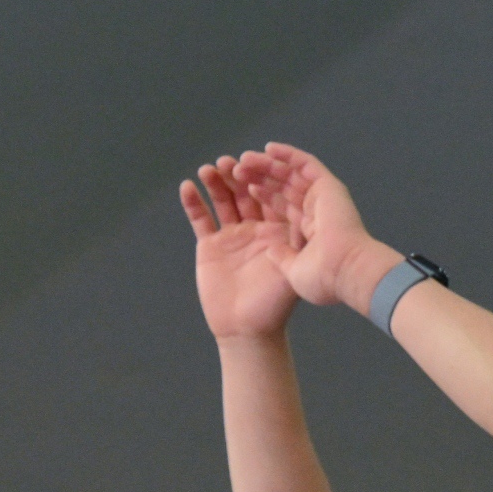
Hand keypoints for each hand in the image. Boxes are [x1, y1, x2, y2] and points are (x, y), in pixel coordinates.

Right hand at [181, 159, 300, 341]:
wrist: (248, 330)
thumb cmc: (276, 304)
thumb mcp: (292, 268)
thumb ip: (296, 241)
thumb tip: (304, 211)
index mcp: (279, 229)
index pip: (271, 196)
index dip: (264, 178)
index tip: (257, 162)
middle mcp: (256, 228)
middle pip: (246, 193)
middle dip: (238, 175)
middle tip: (229, 161)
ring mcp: (233, 235)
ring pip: (223, 201)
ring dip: (216, 183)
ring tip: (209, 169)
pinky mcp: (211, 245)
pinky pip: (201, 219)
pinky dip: (194, 203)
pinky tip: (188, 186)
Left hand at [229, 144, 397, 313]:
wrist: (345, 271)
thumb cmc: (322, 277)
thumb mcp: (293, 271)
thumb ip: (282, 258)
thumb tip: (270, 251)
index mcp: (307, 229)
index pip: (281, 205)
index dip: (263, 195)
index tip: (243, 188)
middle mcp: (315, 209)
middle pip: (283, 186)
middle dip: (260, 176)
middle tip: (236, 169)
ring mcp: (323, 196)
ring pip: (291, 173)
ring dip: (268, 164)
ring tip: (245, 158)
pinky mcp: (328, 186)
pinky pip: (305, 164)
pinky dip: (288, 154)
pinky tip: (268, 148)